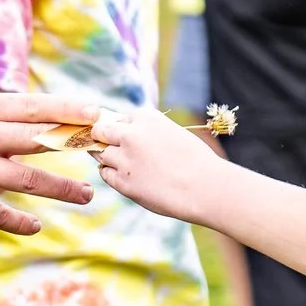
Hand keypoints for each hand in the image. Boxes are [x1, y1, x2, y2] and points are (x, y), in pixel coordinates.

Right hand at [0, 92, 98, 234]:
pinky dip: (22, 222)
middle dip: (78, 147)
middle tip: (107, 153)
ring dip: (63, 189)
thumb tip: (20, 115)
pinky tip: (36, 227)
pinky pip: (0, 213)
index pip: (34, 107)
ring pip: (30, 179)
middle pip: (41, 140)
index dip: (69, 111)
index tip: (99, 113)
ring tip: (86, 195)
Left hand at [89, 108, 229, 223]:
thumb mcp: (172, 132)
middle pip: (101, 131)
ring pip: (100, 153)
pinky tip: (127, 177)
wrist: (205, 187)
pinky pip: (105, 173)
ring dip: (108, 158)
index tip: (131, 140)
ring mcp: (124, 158)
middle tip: (117, 150)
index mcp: (146, 117)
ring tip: (126, 166)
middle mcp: (131, 134)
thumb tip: (128, 136)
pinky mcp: (123, 181)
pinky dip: (111, 174)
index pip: (120, 117)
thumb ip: (149, 131)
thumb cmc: (196, 161)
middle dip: (104, 138)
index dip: (123, 129)